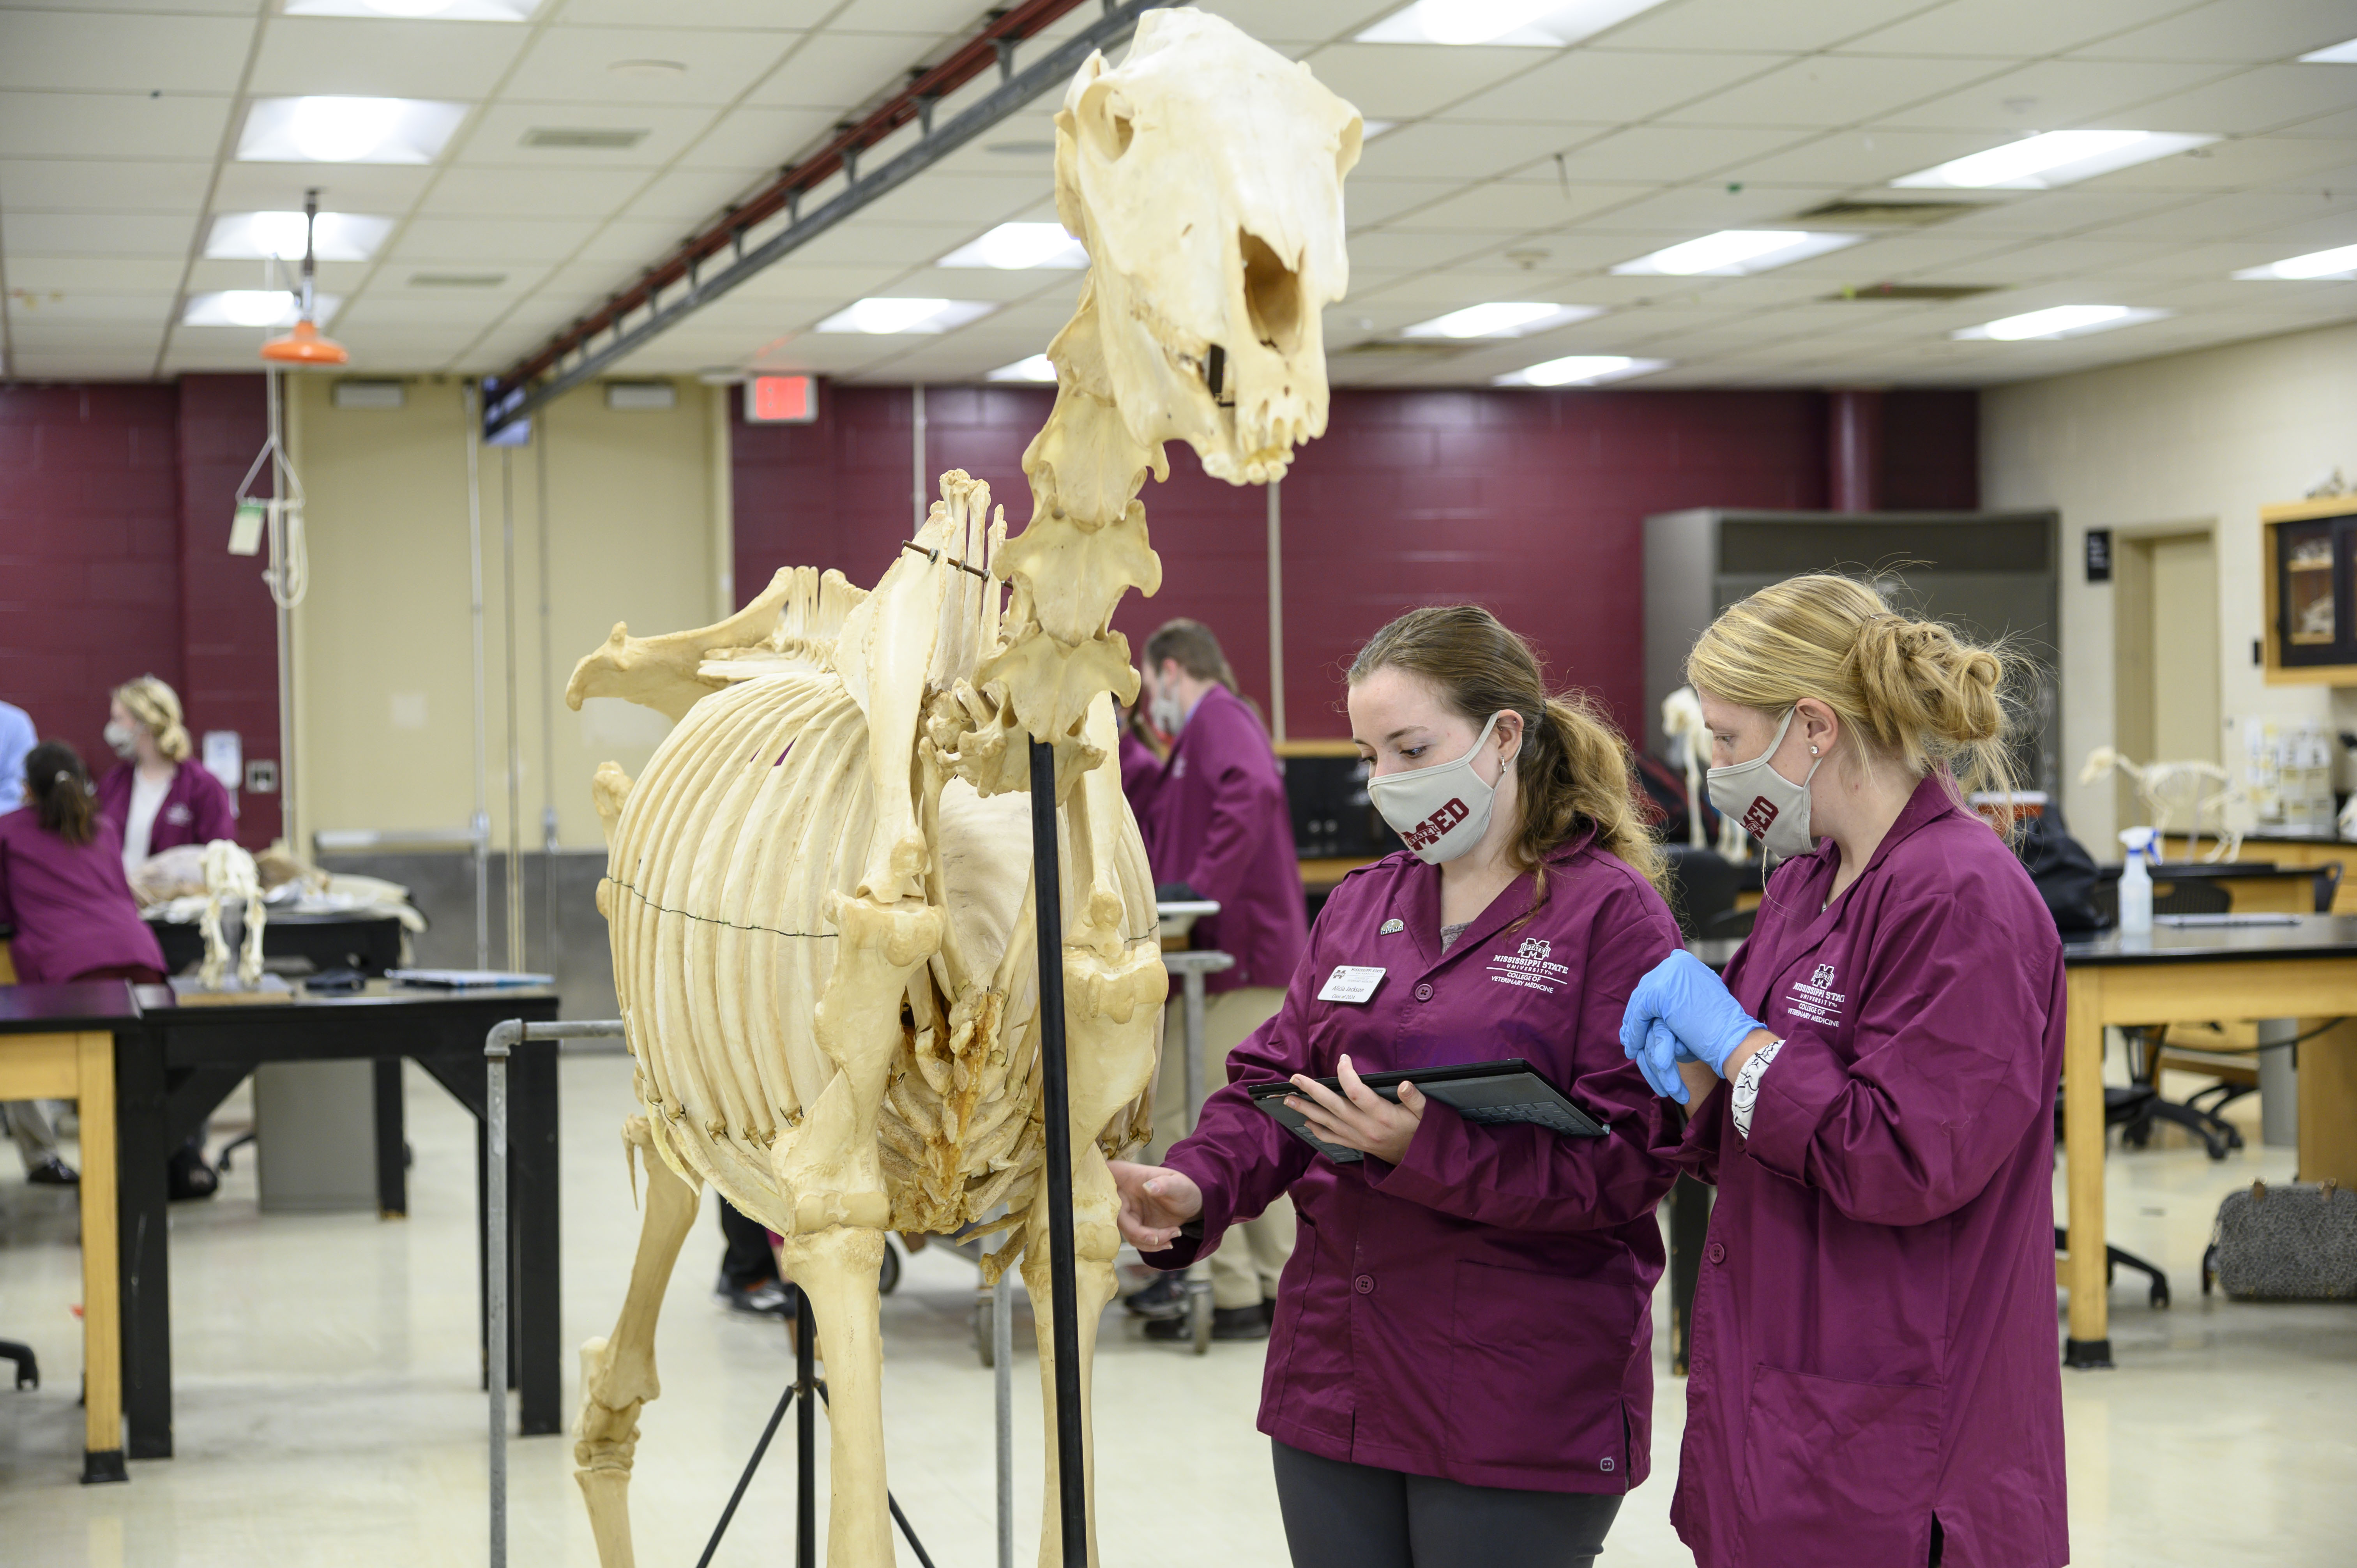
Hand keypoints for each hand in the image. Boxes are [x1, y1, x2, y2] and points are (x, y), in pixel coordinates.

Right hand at [1110, 1160, 1202, 1250]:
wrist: (1190, 1204)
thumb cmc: (1184, 1189)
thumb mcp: (1179, 1185)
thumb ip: (1165, 1184)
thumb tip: (1149, 1186)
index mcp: (1128, 1176)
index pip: (1104, 1174)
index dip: (1098, 1184)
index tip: (1103, 1191)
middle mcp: (1122, 1195)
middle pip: (1116, 1217)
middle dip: (1140, 1233)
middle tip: (1163, 1236)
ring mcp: (1126, 1212)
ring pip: (1127, 1233)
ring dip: (1151, 1241)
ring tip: (1174, 1233)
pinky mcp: (1133, 1226)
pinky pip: (1135, 1240)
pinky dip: (1152, 1245)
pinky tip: (1168, 1241)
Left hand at [1284, 1054, 1424, 1164]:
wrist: (1416, 1160)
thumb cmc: (1419, 1130)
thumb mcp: (1425, 1113)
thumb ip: (1415, 1097)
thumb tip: (1405, 1084)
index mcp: (1383, 1116)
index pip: (1358, 1093)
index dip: (1347, 1075)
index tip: (1343, 1059)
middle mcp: (1366, 1128)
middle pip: (1334, 1106)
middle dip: (1312, 1091)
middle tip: (1294, 1080)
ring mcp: (1358, 1138)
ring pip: (1327, 1122)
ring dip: (1306, 1110)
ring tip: (1289, 1099)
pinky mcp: (1355, 1145)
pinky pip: (1331, 1137)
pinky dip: (1316, 1129)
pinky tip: (1306, 1120)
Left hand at [1620, 951, 1764, 1095]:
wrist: (1731, 1036)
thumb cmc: (1719, 1023)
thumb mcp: (1699, 995)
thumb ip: (1680, 988)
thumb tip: (1660, 987)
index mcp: (1683, 961)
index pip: (1657, 979)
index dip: (1647, 1001)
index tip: (1642, 1019)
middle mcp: (1674, 962)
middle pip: (1645, 988)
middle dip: (1637, 1012)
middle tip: (1631, 1032)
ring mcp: (1667, 975)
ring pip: (1640, 1001)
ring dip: (1633, 1024)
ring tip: (1631, 1043)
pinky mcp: (1660, 993)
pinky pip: (1639, 1014)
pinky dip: (1635, 1031)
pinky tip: (1634, 1046)